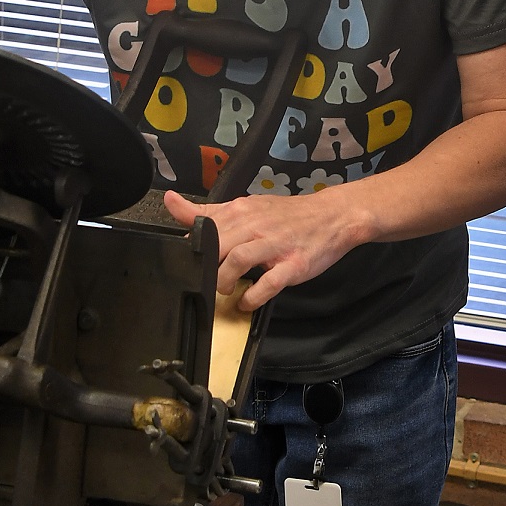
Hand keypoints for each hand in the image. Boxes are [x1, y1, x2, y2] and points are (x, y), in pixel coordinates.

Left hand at [163, 187, 367, 309]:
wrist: (333, 216)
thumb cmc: (288, 216)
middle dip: (205, 267)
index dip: (191, 248)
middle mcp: (256, 225)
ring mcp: (275, 245)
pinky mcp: (293, 264)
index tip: (187, 262)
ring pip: (237, 260)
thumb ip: (209, 212)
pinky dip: (253, 296)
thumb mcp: (247, 207)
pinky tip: (247, 302)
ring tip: (225, 290)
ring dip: (224, 280)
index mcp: (242, 211)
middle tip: (202, 282)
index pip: (204, 227)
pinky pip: (269, 282)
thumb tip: (172, 203)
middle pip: (217, 244)